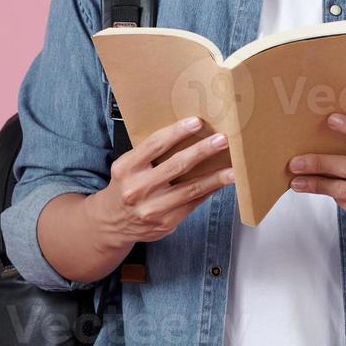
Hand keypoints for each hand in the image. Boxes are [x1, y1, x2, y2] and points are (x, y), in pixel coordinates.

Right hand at [89, 115, 234, 248]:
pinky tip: (221, 183)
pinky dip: (209, 192)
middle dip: (202, 151)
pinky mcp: (165, 223)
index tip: (197, 122)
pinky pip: (193, 204)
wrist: (112, 224)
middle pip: (176, 165)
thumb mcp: (128, 166)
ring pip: (190, 189)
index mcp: (126, 168)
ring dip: (215, 178)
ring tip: (233, 168)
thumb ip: (150, 154)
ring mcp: (152, 209)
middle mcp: (138, 189)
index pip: (154, 145)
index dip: (177, 132)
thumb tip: (189, 134)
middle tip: (222, 140)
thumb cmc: (126, 186)